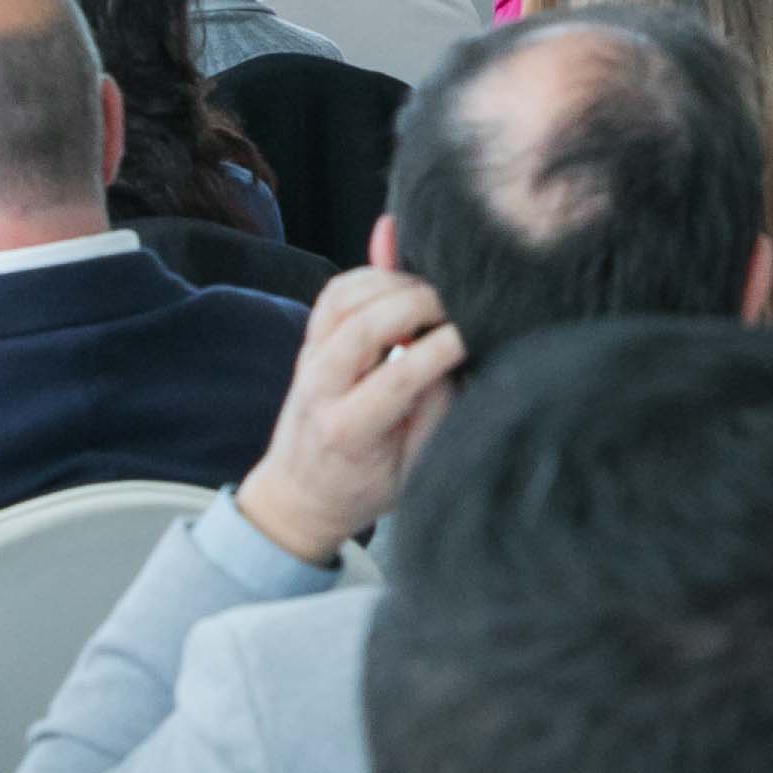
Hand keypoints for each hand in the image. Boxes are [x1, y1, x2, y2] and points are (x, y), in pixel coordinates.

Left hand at [232, 267, 465, 565]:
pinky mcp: (308, 343)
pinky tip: (399, 286)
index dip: (441, 348)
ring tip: (429, 294)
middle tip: (456, 304)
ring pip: (343, 299)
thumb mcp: (410, 470)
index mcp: (347, 430)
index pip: (397, 377)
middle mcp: (320, 388)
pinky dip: (367, 278)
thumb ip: (433, 412)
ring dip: (391, 283)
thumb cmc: (362, 489)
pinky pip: (333, 294)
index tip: (472, 335)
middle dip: (418, 304)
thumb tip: (453, 355)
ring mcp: (308, 360)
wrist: (299, 494)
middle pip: (364, 326)